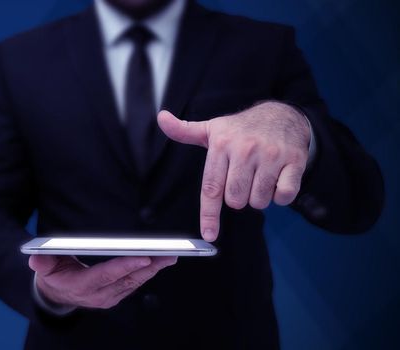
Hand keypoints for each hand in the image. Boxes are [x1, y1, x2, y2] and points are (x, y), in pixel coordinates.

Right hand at [29, 255, 176, 308]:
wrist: (56, 295)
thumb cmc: (52, 275)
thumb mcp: (43, 268)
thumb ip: (42, 263)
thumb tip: (37, 258)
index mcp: (82, 287)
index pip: (107, 275)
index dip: (126, 266)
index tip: (144, 257)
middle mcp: (99, 295)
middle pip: (128, 280)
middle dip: (149, 267)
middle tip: (168, 254)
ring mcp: (109, 297)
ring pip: (135, 283)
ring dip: (154, 270)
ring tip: (170, 255)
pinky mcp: (117, 295)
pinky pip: (135, 284)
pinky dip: (148, 272)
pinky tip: (160, 261)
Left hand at [157, 101, 310, 240]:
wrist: (283, 115)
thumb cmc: (242, 129)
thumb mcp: (212, 128)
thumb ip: (184, 131)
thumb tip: (161, 118)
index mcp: (221, 145)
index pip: (211, 188)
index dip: (209, 214)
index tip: (209, 235)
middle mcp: (245, 149)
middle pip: (236, 199)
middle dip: (238, 198)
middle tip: (243, 180)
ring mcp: (271, 155)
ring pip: (259, 201)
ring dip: (259, 197)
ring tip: (260, 178)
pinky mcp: (294, 161)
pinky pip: (284, 196)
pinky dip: (280, 196)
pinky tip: (277, 181)